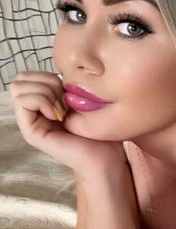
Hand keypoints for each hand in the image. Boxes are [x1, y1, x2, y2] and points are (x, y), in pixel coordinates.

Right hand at [9, 71, 124, 172]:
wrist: (106, 156)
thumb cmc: (100, 131)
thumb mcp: (83, 99)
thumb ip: (66, 86)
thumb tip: (59, 71)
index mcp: (42, 103)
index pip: (28, 75)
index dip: (49, 76)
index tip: (69, 93)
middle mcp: (32, 112)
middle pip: (19, 79)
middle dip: (44, 82)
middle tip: (63, 100)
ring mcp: (29, 122)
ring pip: (18, 87)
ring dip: (44, 92)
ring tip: (62, 109)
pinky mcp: (31, 132)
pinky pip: (23, 101)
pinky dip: (42, 101)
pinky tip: (59, 115)